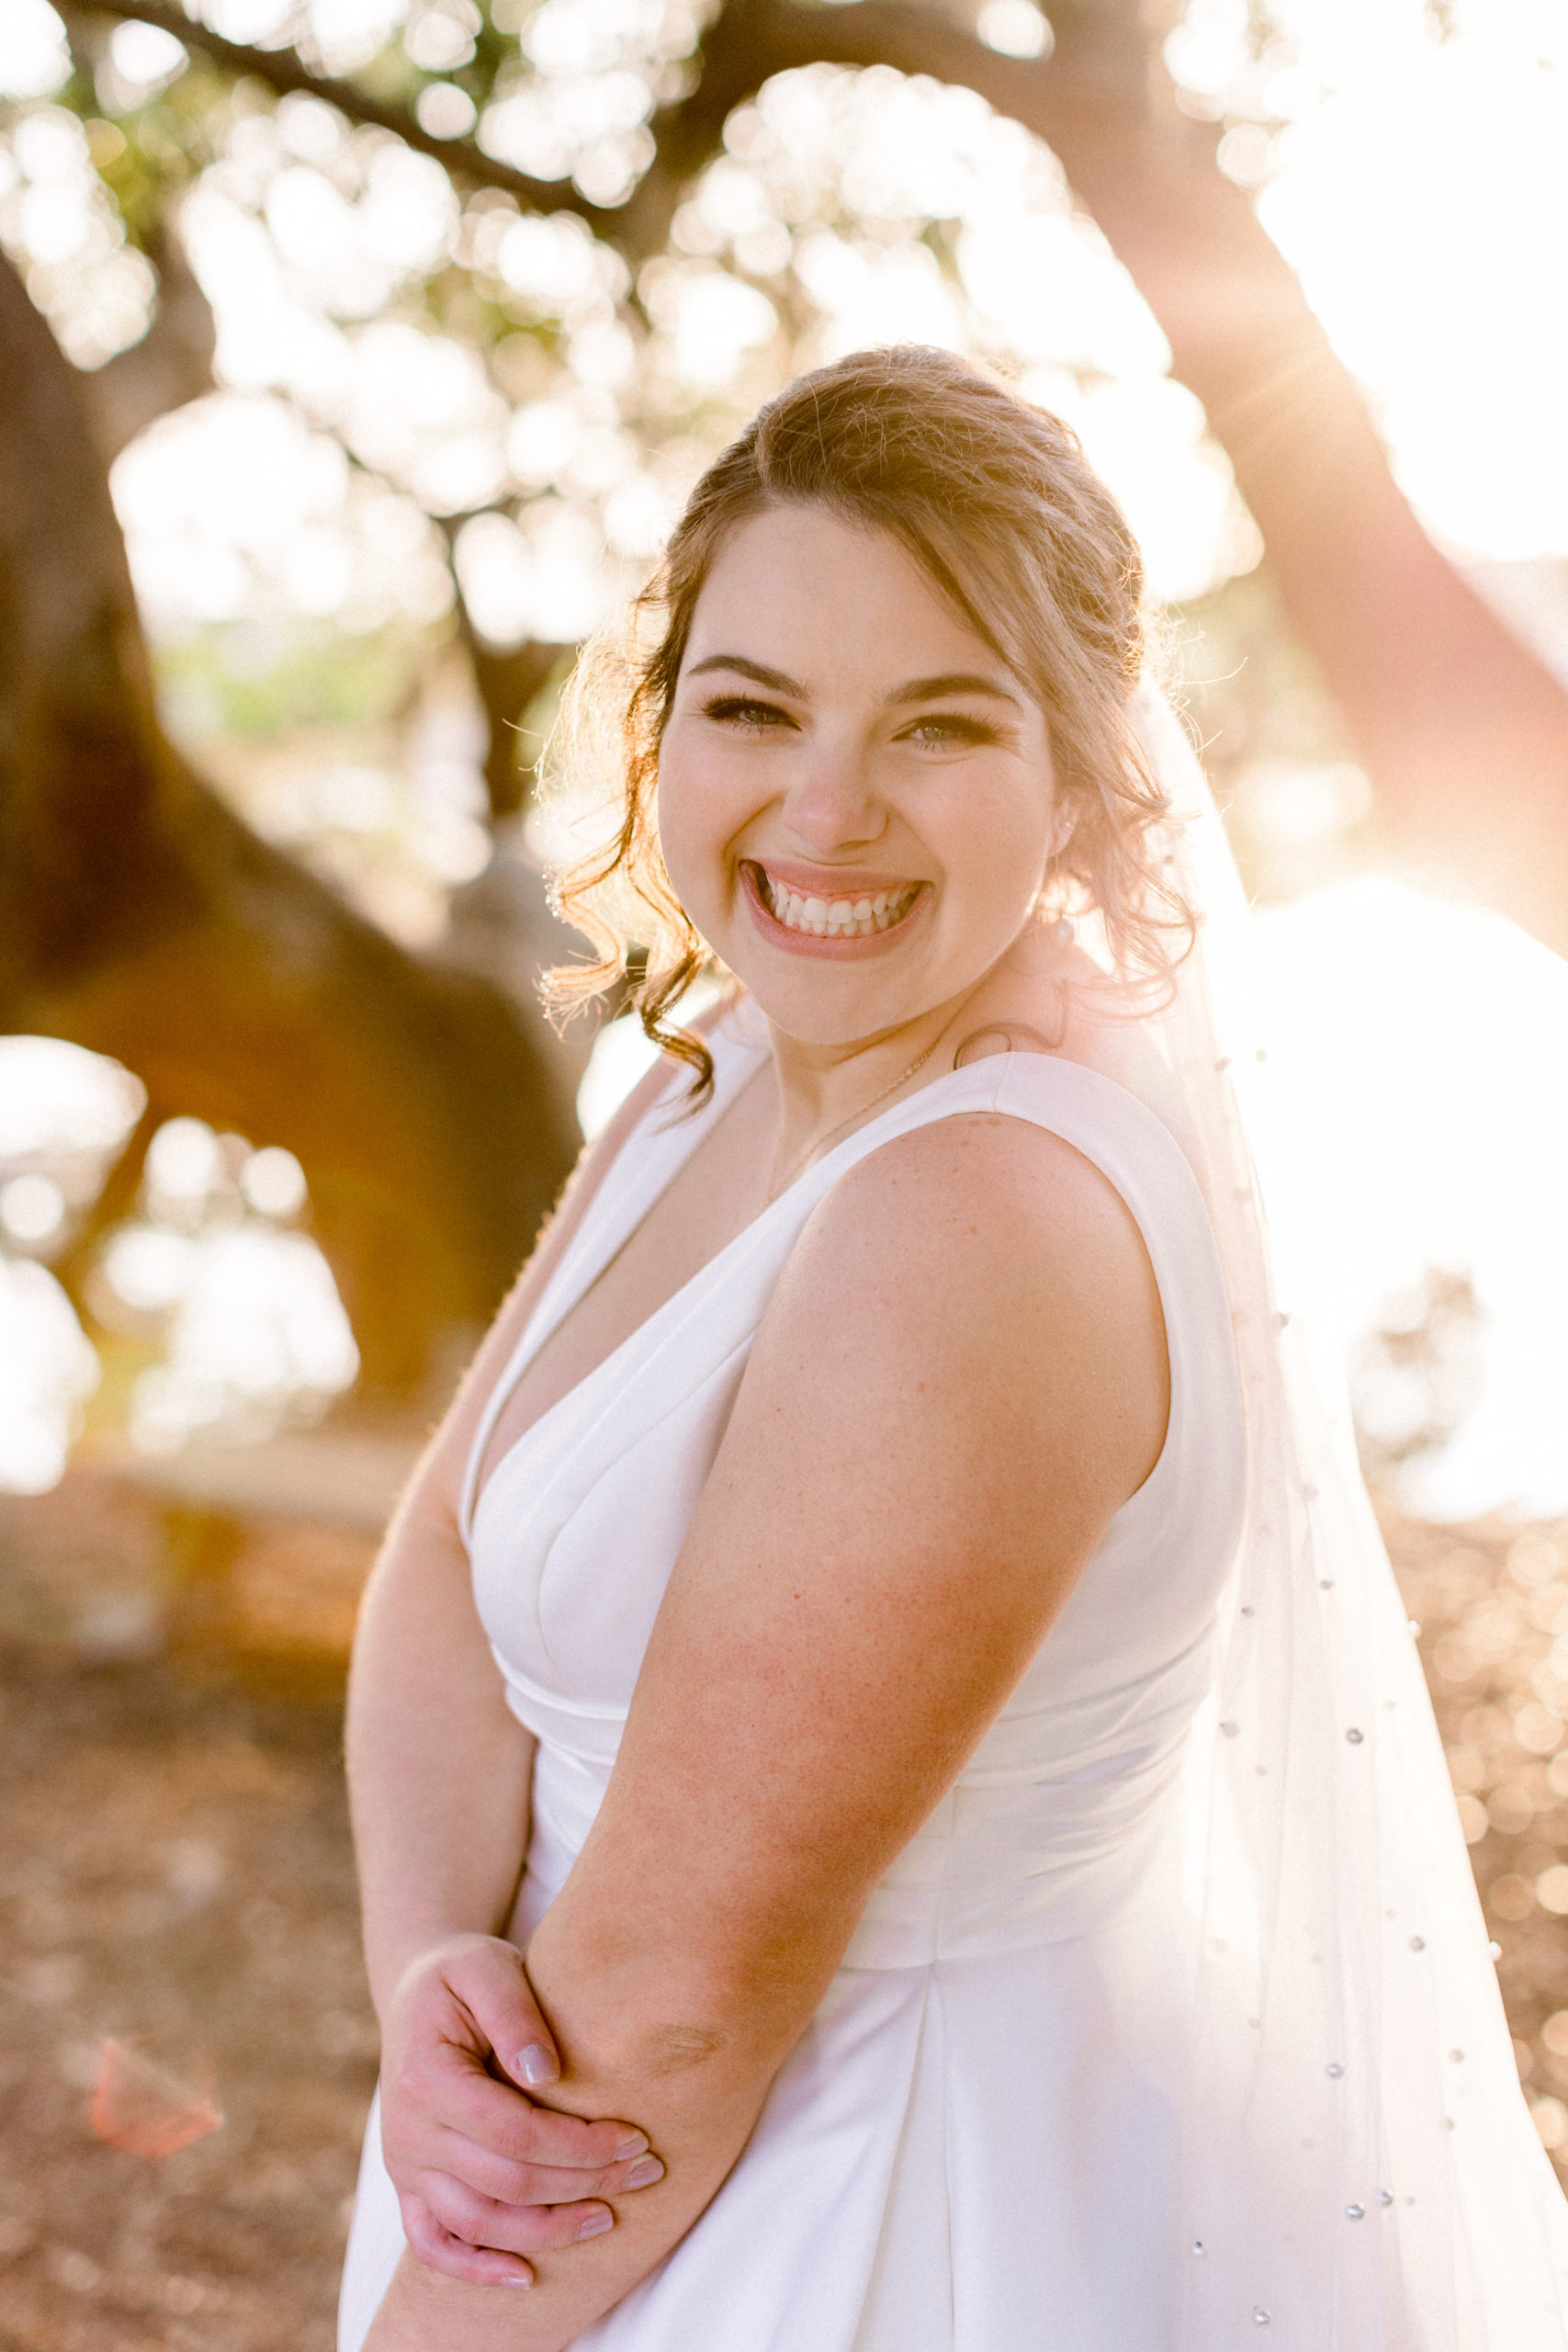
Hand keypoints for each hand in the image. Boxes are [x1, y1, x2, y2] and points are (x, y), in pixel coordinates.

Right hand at [379, 1934, 661, 2286]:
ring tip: (609, 2216)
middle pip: (506, 2183)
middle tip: (646, 2172)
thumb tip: (546, 2074)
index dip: (579, 2144)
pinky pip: (434, 2245)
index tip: (635, 2136)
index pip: (513, 2132)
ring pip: (479, 2223)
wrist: (419, 1989)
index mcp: (425, 2077)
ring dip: (549, 2230)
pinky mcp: (410, 2185)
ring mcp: (405, 2166)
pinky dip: (476, 2269)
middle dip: (584, 2183)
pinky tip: (526, 2277)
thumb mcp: (487, 1966)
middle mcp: (407, 2131)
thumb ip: (514, 2012)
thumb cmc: (463, 1974)